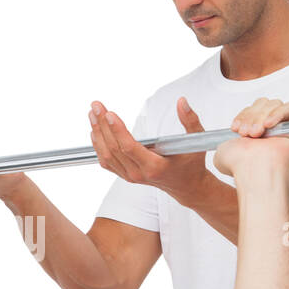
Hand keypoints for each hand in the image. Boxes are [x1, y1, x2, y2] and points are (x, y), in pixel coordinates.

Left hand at [90, 98, 210, 200]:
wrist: (186, 186)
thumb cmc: (190, 165)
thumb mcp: (196, 142)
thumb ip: (190, 120)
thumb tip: (181, 102)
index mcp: (154, 167)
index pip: (129, 148)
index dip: (117, 130)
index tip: (109, 113)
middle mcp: (139, 174)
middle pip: (114, 149)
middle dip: (103, 125)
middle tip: (96, 106)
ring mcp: (130, 176)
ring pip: (106, 155)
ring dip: (98, 133)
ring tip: (93, 114)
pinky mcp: (125, 175)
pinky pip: (107, 161)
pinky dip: (98, 146)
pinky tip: (95, 131)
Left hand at [213, 98, 288, 176]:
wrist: (252, 168)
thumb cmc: (240, 164)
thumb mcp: (222, 152)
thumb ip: (226, 143)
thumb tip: (229, 143)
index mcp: (257, 136)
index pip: (253, 111)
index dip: (244, 115)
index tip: (236, 128)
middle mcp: (272, 131)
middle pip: (264, 104)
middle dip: (252, 116)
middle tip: (247, 132)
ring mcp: (286, 128)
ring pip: (274, 104)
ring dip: (262, 116)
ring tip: (256, 133)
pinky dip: (277, 114)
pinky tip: (268, 125)